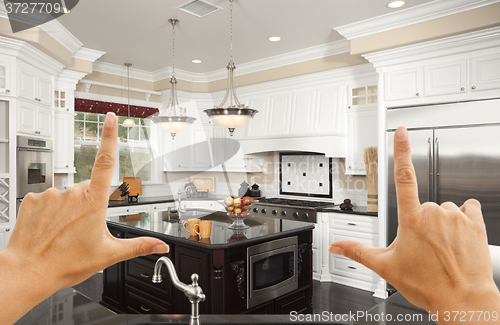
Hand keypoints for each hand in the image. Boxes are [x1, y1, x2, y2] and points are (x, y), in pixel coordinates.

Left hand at [0, 112, 168, 323]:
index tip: (111, 118)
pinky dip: (51, 211)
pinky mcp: (33, 199)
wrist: (29, 271)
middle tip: (84, 229)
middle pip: (88, 189)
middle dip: (90, 203)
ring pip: (67, 195)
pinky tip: (50, 228)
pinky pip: (48, 199)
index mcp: (93, 202)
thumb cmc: (66, 263)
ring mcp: (51, 194)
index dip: (109, 136)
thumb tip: (160, 246)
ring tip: (65, 233)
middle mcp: (72, 193)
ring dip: (69, 209)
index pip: (106, 161)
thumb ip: (139, 246)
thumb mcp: (109, 254)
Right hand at [329, 126, 499, 323]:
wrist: (462, 300)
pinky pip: (468, 208)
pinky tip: (458, 237)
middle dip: (421, 221)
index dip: (401, 150)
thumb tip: (335, 246)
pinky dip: (463, 219)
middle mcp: (434, 213)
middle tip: (422, 247)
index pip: (403, 176)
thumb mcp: (385, 267)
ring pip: (443, 209)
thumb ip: (357, 251)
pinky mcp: (475, 222)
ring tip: (441, 247)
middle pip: (422, 205)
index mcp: (410, 219)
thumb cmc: (428, 285)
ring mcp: (455, 216)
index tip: (401, 132)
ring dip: (441, 223)